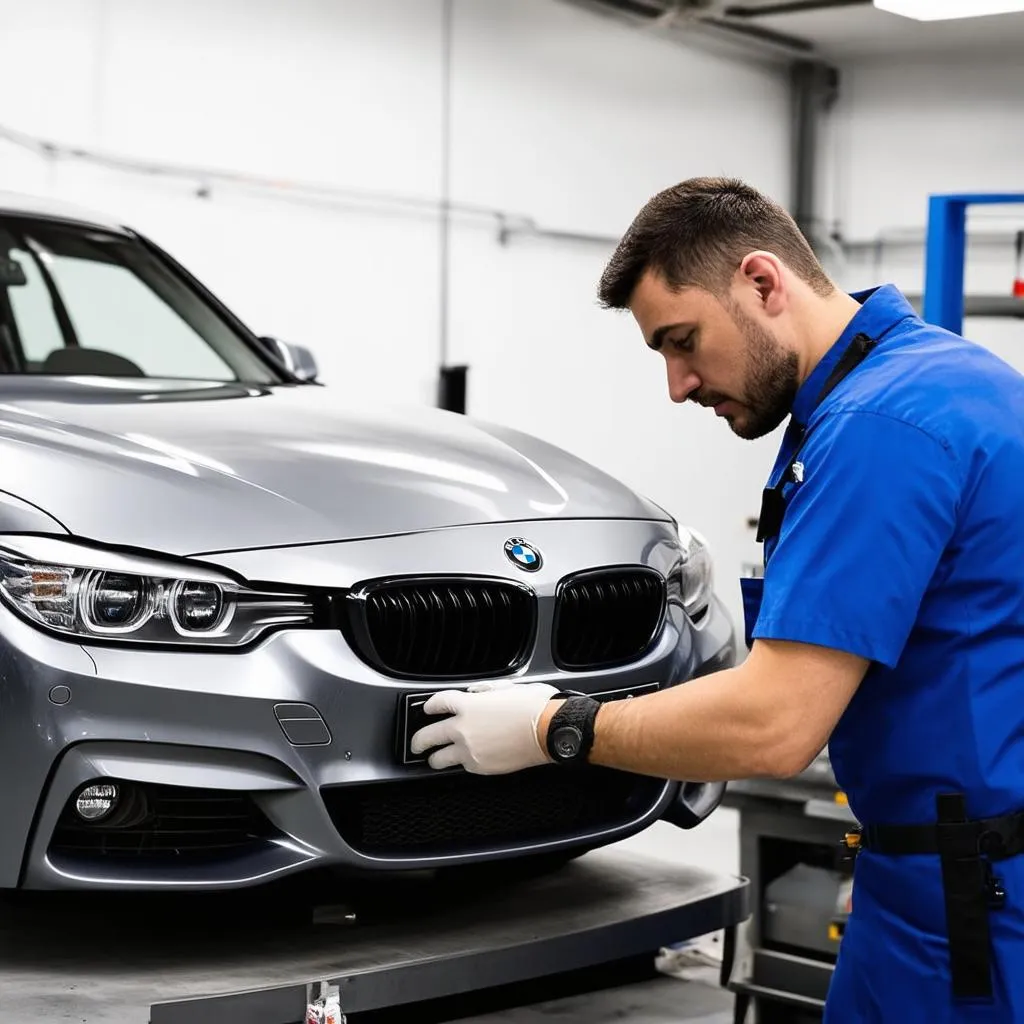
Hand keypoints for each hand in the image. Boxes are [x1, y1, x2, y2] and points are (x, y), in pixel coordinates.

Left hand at [409, 682, 559, 774]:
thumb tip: (475, 692)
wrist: (549, 731)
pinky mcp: (480, 767)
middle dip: (418, 740)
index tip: (427, 709)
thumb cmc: (534, 706)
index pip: (437, 703)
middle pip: (428, 735)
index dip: (429, 706)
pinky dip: (460, 764)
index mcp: (467, 704)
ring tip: (433, 760)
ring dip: (434, 758)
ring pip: (439, 758)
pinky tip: (461, 762)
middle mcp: (462, 728)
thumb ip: (485, 690)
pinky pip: (461, 767)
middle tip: (416, 744)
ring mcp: (469, 750)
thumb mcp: (508, 687)